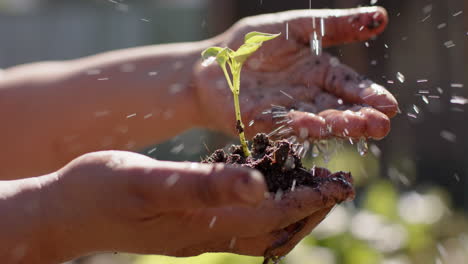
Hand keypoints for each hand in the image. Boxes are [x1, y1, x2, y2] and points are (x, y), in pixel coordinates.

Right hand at [42, 151, 352, 261]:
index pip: (274, 218)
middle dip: (311, 208)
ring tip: (311, 186)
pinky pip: (238, 225)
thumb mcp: (150, 181)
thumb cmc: (101, 191)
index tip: (341, 182)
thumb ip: (203, 183)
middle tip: (337, 183)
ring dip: (291, 211)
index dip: (311, 200)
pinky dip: (262, 210)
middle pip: (275, 231)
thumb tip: (258, 185)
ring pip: (260, 232)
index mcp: (204, 223)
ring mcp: (197, 235)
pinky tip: (263, 189)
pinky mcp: (187, 227)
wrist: (65, 212)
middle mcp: (207, 236)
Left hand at [195, 7, 397, 139]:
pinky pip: (282, 124)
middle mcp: (307, 97)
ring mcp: (286, 112)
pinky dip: (298, 123)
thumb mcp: (296, 26)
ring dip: (337, 125)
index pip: (349, 86)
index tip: (390, 105)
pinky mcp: (261, 123)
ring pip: (316, 120)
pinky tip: (314, 123)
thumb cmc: (253, 42)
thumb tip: (382, 17)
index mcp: (319, 74)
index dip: (369, 95)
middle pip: (337, 109)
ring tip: (358, 127)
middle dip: (360, 118)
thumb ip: (334, 26)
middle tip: (381, 126)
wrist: (214, 61)